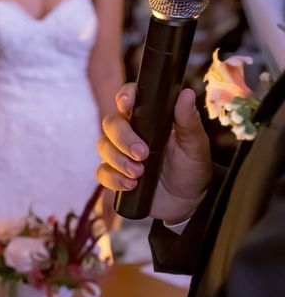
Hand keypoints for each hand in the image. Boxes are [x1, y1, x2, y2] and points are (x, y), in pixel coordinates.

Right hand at [96, 84, 211, 222]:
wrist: (187, 202)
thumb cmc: (191, 168)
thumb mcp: (195, 145)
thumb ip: (189, 121)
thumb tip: (187, 94)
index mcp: (148, 119)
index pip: (130, 98)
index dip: (124, 97)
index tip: (127, 104)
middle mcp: (130, 133)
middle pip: (111, 124)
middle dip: (123, 138)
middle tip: (142, 154)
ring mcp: (119, 154)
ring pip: (103, 146)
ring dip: (118, 160)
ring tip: (139, 173)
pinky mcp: (114, 175)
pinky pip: (102, 172)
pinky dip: (113, 178)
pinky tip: (130, 185)